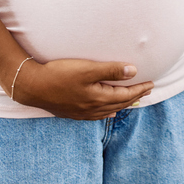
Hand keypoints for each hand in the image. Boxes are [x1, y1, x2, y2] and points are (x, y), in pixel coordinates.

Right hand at [13, 58, 153, 119]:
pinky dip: (108, 110)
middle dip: (135, 97)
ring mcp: (82, 112)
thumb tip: (133, 71)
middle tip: (147, 90)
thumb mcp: (87, 69)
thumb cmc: (59, 74)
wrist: (32, 85)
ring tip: (132, 100)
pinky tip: (107, 109)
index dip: (139, 89)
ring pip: (109, 110)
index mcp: (98, 98)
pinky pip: (97, 114)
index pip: (125, 95)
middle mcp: (92, 108)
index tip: (151, 83)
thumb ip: (111, 70)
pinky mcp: (72, 112)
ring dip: (123, 104)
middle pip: (119, 103)